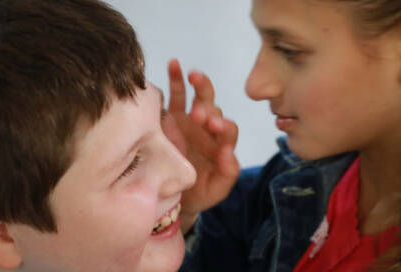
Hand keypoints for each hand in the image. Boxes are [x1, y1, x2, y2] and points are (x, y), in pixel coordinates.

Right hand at [164, 59, 239, 233]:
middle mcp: (208, 128)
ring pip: (196, 97)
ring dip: (197, 84)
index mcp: (222, 143)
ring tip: (193, 74)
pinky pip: (174, 96)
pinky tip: (174, 64)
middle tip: (199, 114)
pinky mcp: (171, 118)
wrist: (176, 198)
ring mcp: (189, 120)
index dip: (224, 126)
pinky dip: (175, 78)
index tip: (215, 128)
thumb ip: (228, 173)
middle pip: (213, 108)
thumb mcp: (217, 189)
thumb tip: (230, 154)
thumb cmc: (200, 193)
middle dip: (208, 107)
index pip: (228, 129)